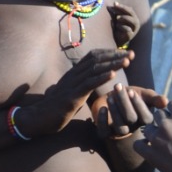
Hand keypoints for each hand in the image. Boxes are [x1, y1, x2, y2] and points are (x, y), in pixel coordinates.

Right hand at [18, 48, 132, 136]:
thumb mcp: (72, 93)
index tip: (125, 53)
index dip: (109, 53)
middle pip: (96, 60)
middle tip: (132, 54)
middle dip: (115, 56)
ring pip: (93, 70)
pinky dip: (101, 78)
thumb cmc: (57, 107)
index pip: (93, 57)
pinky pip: (88, 84)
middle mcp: (73, 75)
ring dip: (112, 64)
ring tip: (127, 61)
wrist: (39, 118)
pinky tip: (113, 75)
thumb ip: (81, 85)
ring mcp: (71, 84)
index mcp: (74, 74)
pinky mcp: (71, 96)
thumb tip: (90, 82)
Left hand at [94, 83, 166, 142]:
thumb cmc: (131, 95)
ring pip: (119, 127)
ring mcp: (120, 131)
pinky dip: (103, 120)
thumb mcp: (144, 94)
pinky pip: (104, 132)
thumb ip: (155, 98)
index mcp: (146, 120)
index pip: (146, 117)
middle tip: (118, 87)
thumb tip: (166, 102)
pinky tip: (102, 107)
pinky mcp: (105, 132)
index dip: (138, 104)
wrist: (113, 96)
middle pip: (131, 119)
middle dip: (124, 102)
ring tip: (110, 96)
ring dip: (114, 110)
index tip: (131, 91)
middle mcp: (134, 127)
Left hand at [107, 2, 141, 49]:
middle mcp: (135, 23)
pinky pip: (127, 29)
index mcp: (133, 18)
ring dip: (122, 18)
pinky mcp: (131, 36)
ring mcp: (134, 30)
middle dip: (123, 10)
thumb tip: (115, 2)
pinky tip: (117, 27)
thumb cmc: (116, 27)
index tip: (115, 4)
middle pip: (131, 14)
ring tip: (117, 20)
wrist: (115, 40)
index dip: (123, 7)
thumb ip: (117, 11)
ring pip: (131, 20)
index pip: (130, 10)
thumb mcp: (116, 18)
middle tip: (115, 8)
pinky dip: (121, 27)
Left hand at [135, 101, 171, 171]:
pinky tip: (148, 149)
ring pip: (148, 128)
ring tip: (159, 142)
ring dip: (153, 133)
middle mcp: (168, 124)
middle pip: (159, 114)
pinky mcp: (150, 153)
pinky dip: (142, 146)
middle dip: (163, 121)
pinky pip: (138, 144)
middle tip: (169, 131)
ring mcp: (157, 139)